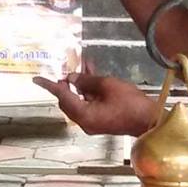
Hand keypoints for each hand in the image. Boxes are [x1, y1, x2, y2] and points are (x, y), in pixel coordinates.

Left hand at [34, 68, 160, 137]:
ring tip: (84, 64)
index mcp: (84, 115)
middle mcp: (84, 121)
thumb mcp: (107, 86)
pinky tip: (93, 74)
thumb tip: (72, 79)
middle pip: (68, 100)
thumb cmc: (130, 103)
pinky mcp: (101, 119)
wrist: (150, 120)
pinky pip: (89, 103)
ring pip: (80, 100)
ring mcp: (93, 122)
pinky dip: (89, 91)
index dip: (50, 85)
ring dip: (81, 84)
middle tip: (70, 66)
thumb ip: (87, 81)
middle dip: (68, 83)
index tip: (36, 79)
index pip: (62, 96)